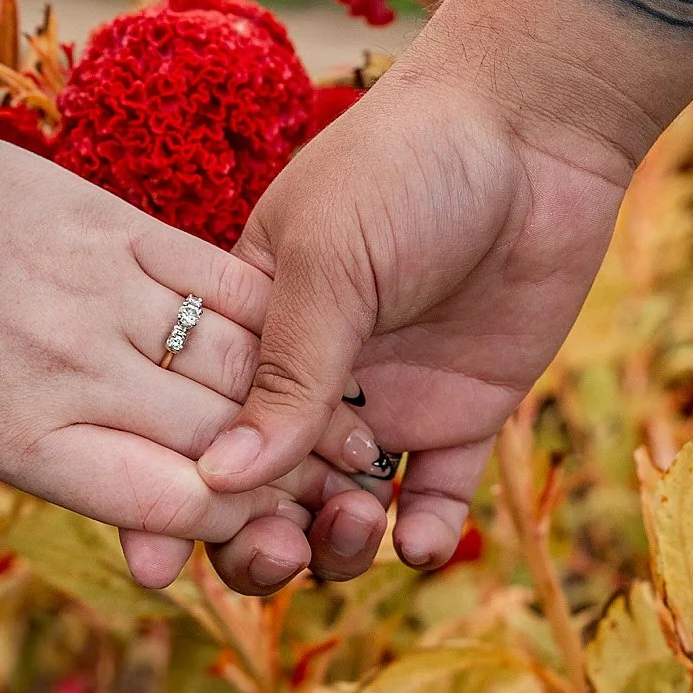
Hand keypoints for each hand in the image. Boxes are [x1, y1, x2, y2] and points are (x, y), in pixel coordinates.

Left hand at [0, 136, 388, 568]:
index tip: (281, 530)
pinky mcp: (124, 228)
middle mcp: (70, 371)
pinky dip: (278, 322)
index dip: (244, 526)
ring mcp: (102, 294)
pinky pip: (226, 284)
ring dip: (312, 404)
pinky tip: (312, 344)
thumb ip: (82, 483)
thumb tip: (165, 561)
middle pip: (222, 439)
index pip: (170, 504)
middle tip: (352, 492)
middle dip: (300, 476)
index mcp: (25, 439)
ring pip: (241, 364)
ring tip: (355, 430)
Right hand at [123, 0, 692, 591]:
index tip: (156, 562)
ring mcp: (387, 403)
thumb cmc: (405, 166)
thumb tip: (219, 480)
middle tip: (277, 548)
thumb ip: (281, 374)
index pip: (192, 432)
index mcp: (247, 332)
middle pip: (260, 496)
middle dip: (254, 542)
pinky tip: (424, 541)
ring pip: (342, 515)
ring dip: (339, 546)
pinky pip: (437, 502)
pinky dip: (427, 539)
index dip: (169, 500)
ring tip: (359, 522)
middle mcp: (309, 379)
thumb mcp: (326, 262)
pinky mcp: (465, 416)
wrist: (536, 130)